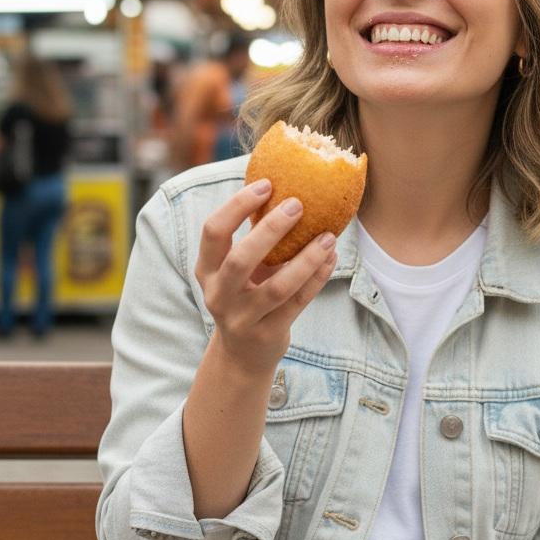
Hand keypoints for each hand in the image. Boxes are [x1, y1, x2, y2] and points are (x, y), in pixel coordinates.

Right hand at [195, 179, 337, 376]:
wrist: (243, 354)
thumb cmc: (245, 295)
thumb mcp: (239, 268)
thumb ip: (253, 235)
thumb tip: (283, 186)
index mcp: (207, 270)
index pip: (213, 231)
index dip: (237, 206)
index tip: (267, 185)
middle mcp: (219, 295)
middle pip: (241, 259)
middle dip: (270, 229)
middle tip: (297, 205)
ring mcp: (243, 318)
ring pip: (277, 286)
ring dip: (306, 258)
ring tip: (328, 236)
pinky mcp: (269, 333)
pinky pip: (297, 302)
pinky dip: (317, 278)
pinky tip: (331, 257)